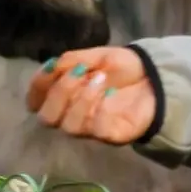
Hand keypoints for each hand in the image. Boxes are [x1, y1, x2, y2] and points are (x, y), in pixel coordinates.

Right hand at [24, 47, 156, 144]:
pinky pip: (97, 129)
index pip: (35, 100)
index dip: (37, 86)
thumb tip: (48, 68)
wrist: (155, 77)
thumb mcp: (93, 56)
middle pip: (47, 118)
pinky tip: (111, 93)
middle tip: (80, 71)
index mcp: (63, 96)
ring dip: (82, 98)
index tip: (53, 68)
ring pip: (69, 126)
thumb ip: (69, 61)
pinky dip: (101, 109)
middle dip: (59, 92)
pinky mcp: (110, 135)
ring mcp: (90, 128)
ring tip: (101, 79)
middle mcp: (71, 115)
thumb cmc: (121, 68)